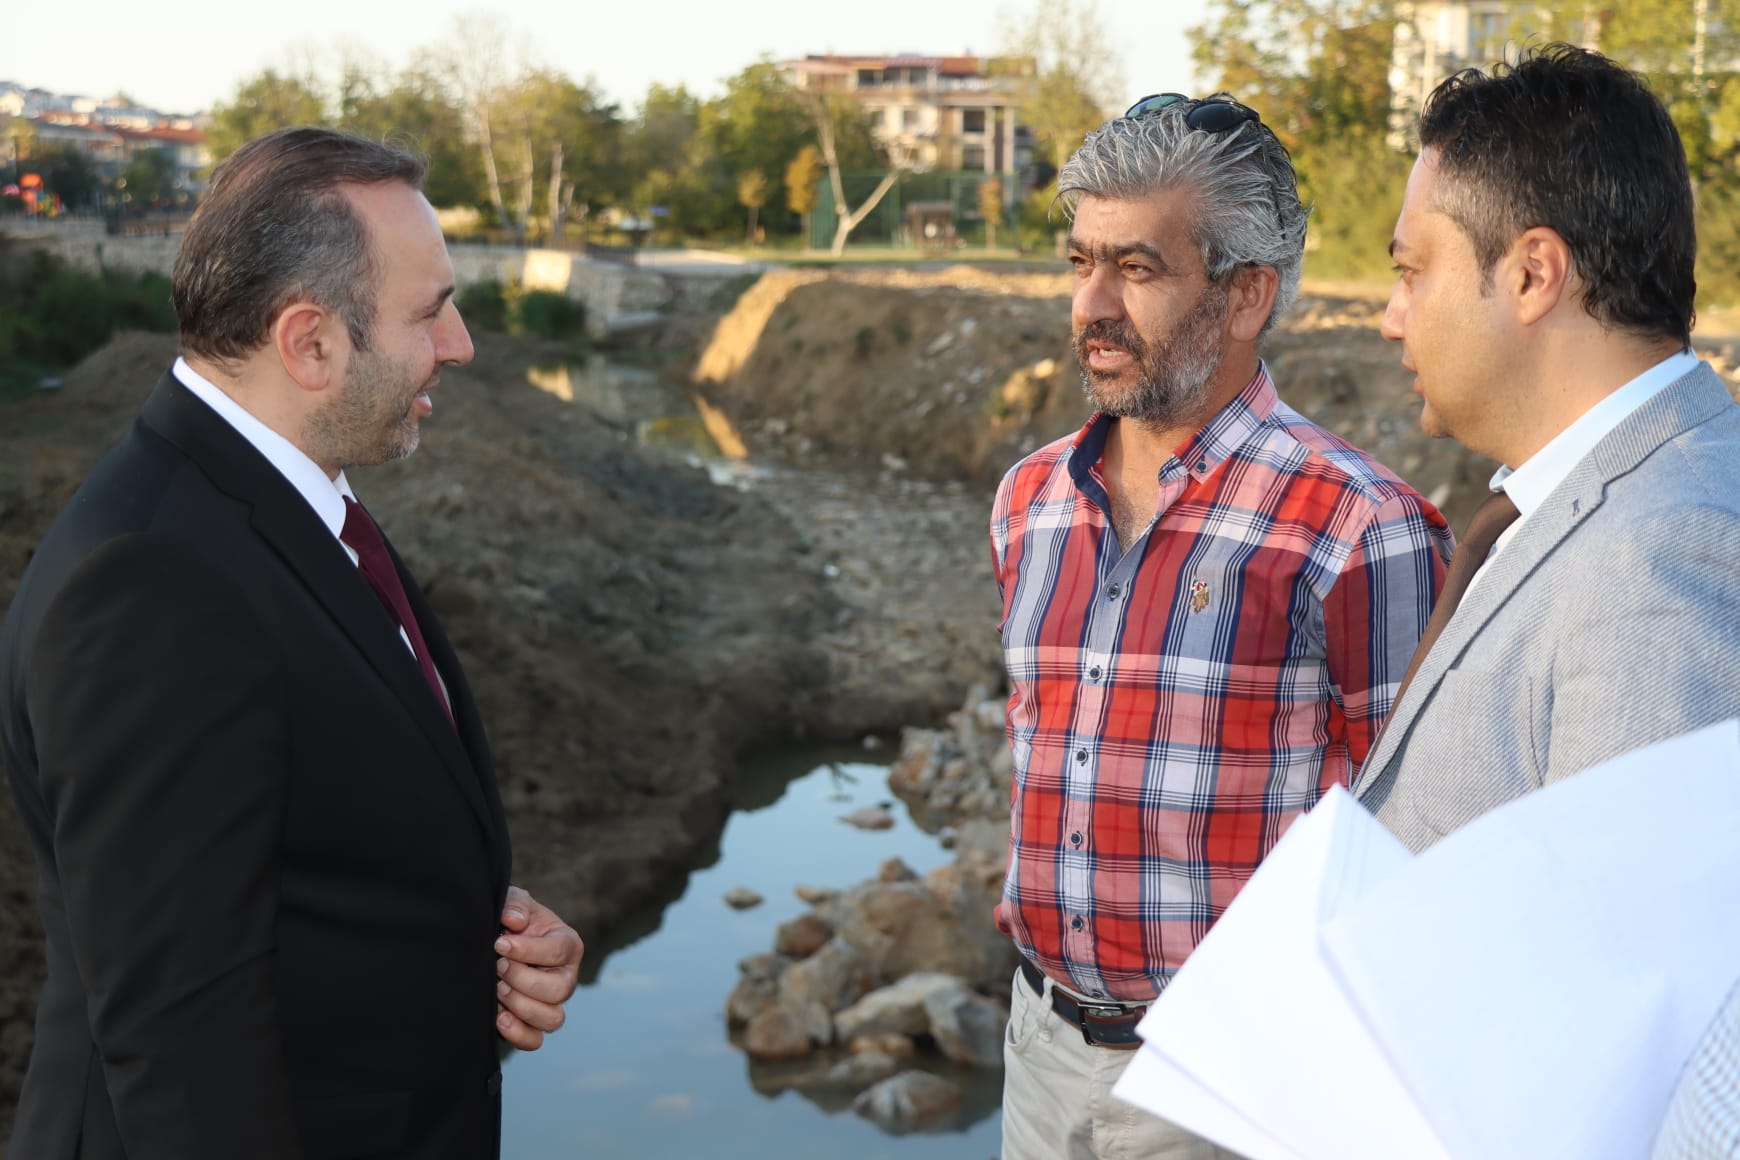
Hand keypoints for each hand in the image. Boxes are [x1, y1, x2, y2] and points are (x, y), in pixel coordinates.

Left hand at [494, 885, 582, 1050]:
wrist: (495, 943)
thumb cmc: (511, 922)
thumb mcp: (513, 903)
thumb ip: (515, 905)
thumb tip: (513, 921)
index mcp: (568, 945)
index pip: (559, 952)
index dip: (528, 950)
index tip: (499, 943)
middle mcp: (565, 977)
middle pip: (559, 990)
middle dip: (523, 979)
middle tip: (498, 967)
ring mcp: (551, 1003)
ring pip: (552, 1019)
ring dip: (521, 1006)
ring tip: (497, 990)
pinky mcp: (532, 1024)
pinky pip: (535, 1040)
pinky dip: (518, 1034)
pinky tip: (499, 1017)